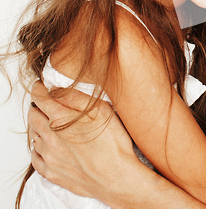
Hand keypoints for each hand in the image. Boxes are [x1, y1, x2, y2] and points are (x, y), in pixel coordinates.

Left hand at [28, 81, 135, 200]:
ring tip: (48, 121)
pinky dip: (37, 146)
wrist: (116, 176)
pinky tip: (46, 143)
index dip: (39, 89)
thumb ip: (75, 97)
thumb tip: (56, 89)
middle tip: (45, 102)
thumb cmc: (113, 143)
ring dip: (38, 125)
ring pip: (33, 135)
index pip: (40, 99)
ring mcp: (48, 156)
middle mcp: (49, 138)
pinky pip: (35, 156)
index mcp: (60, 119)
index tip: (40, 85)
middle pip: (33, 116)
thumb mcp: (100, 110)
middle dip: (37, 106)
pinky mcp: (51, 172)